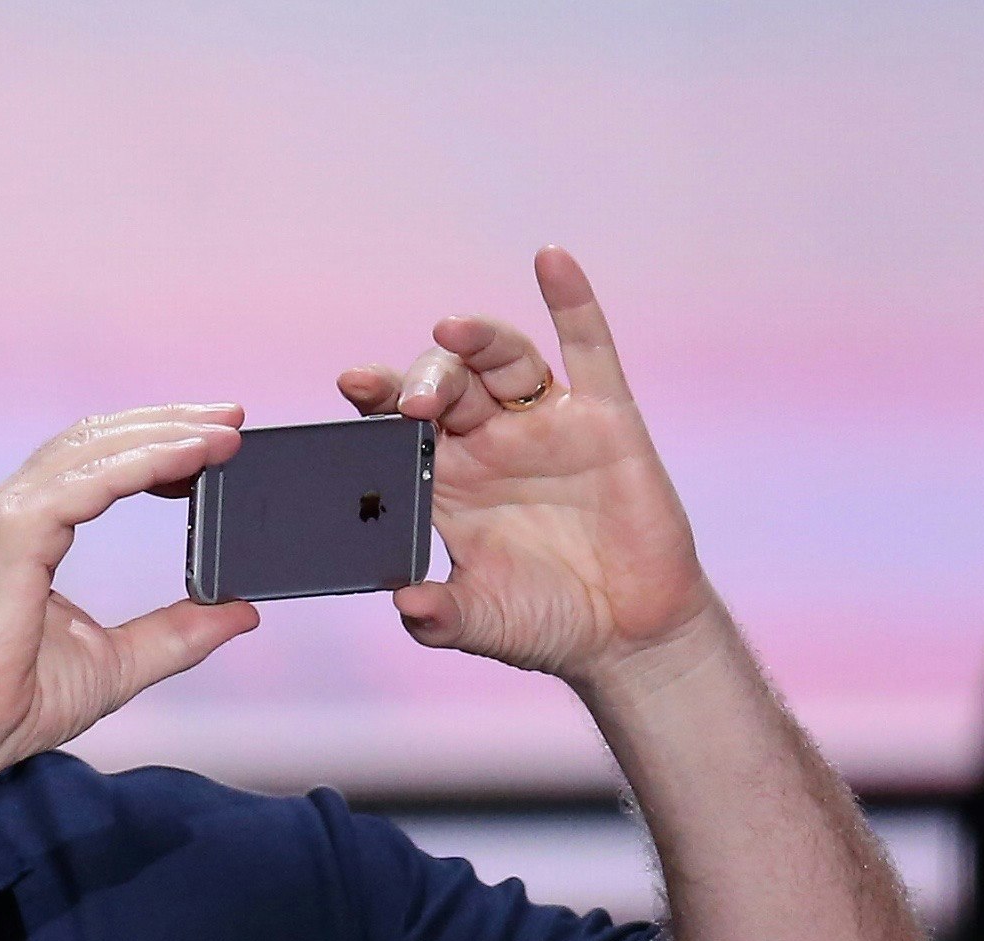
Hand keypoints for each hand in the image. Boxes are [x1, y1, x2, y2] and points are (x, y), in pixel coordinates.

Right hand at [0, 405, 259, 779]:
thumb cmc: (11, 704)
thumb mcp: (118, 661)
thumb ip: (177, 632)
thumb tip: (239, 612)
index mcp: (25, 530)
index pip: (93, 462)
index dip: (153, 444)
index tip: (214, 442)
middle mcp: (9, 510)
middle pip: (97, 439)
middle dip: (169, 422)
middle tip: (233, 419)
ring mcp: (5, 514)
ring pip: (96, 448)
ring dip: (167, 433)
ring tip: (226, 432)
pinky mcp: (13, 530)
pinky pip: (93, 480)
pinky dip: (149, 462)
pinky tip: (195, 457)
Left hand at [338, 247, 717, 688]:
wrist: (631, 636)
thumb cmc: (548, 624)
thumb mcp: (486, 622)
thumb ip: (442, 614)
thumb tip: (404, 603)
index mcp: (447, 482)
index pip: (399, 427)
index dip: (377, 401)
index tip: (352, 386)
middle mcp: (490, 442)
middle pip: (445, 383)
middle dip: (424, 381)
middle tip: (414, 402)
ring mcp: (546, 424)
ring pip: (503, 360)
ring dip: (477, 340)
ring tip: (452, 331)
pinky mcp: (606, 418)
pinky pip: (588, 348)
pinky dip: (572, 301)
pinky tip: (550, 261)